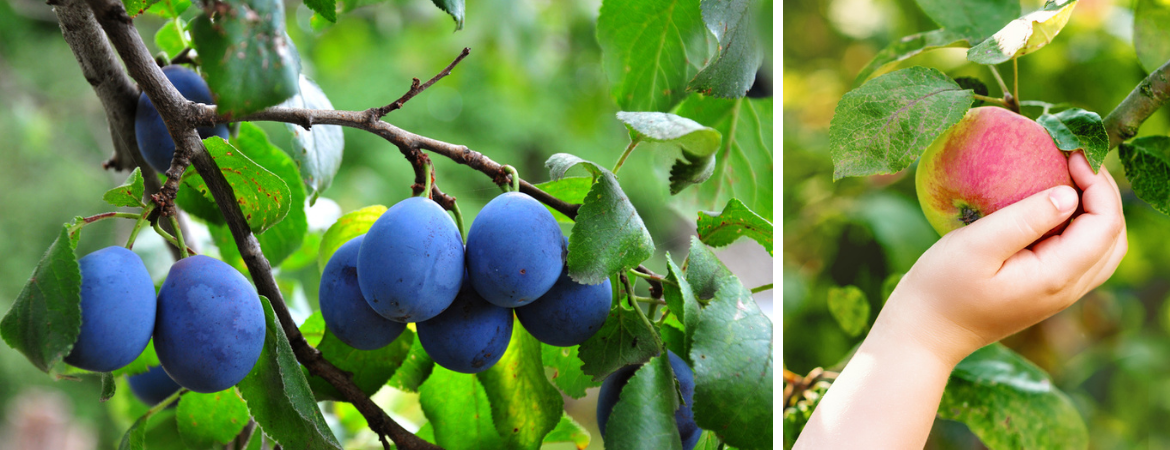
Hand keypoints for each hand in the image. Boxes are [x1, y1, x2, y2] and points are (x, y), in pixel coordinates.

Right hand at [882, 150, 1126, 365]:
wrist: (926, 332)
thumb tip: (1068, 193)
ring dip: (1095, 209)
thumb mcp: (976, 246)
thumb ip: (1024, 220)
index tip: (1071, 152)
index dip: (1098, 184)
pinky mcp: (1045, 291)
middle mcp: (1068, 289)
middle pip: (1112, 236)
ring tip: (1067, 176)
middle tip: (1073, 159)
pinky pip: (1080, 254)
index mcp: (1057, 276)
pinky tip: (1049, 206)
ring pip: (1102, 247)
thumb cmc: (941, 287)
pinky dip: (1079, 225)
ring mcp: (1059, 294)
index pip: (1104, 224)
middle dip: (1103, 193)